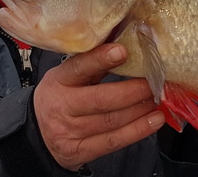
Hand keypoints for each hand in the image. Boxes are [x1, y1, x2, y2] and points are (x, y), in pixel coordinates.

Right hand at [33, 43, 165, 170]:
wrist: (39, 136)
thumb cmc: (61, 97)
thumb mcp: (69, 77)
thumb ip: (93, 65)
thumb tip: (126, 46)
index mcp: (58, 81)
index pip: (79, 68)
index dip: (100, 59)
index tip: (122, 51)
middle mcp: (62, 106)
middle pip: (102, 99)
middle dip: (133, 91)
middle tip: (154, 82)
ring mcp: (69, 131)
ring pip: (112, 120)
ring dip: (140, 109)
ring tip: (157, 99)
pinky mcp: (79, 151)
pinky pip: (114, 141)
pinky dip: (139, 130)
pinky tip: (154, 120)